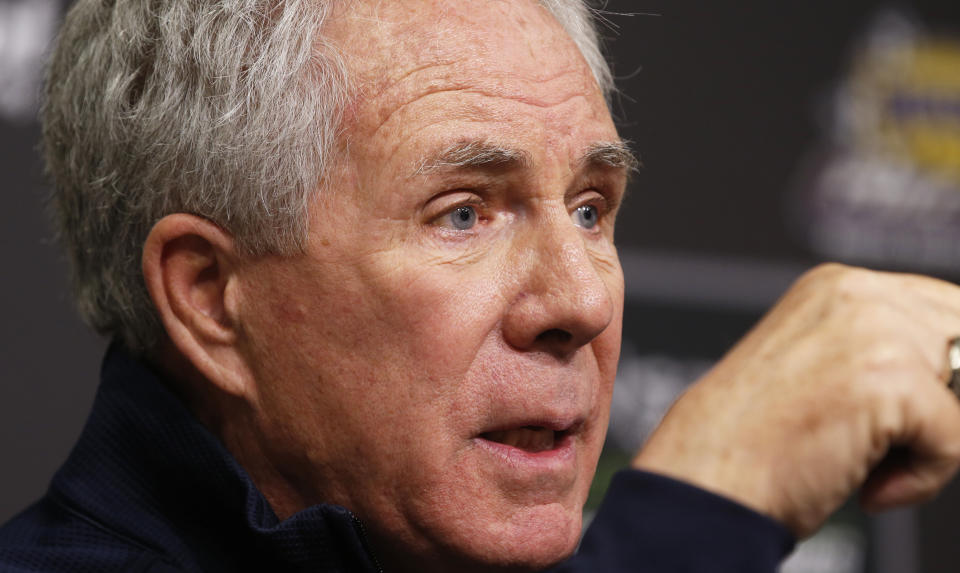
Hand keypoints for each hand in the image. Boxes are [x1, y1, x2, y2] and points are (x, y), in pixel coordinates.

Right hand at [633, 263, 959, 537]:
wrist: (706, 474)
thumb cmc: (750, 441)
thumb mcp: (817, 366)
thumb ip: (878, 350)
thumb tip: (952, 376)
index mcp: (837, 284)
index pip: (946, 307)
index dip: (947, 369)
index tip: (921, 412)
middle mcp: (858, 293)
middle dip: (944, 402)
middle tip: (891, 443)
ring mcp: (874, 330)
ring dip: (930, 441)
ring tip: (869, 463)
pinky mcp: (889, 379)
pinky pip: (955, 439)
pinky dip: (923, 478)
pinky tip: (868, 486)